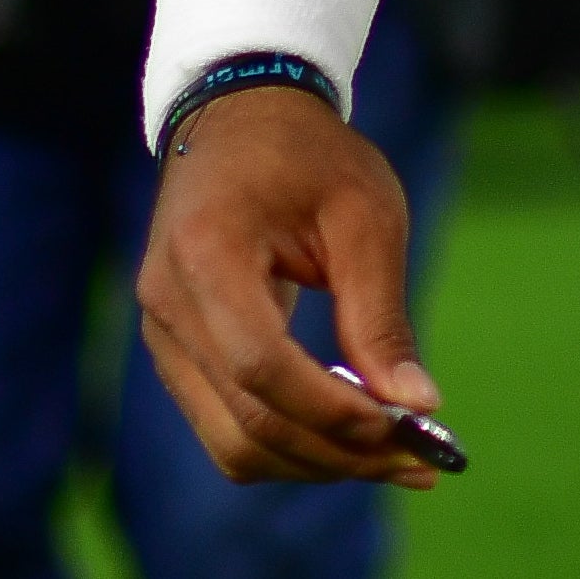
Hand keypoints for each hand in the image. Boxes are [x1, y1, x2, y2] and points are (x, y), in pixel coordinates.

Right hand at [136, 88, 447, 485]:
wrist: (238, 117)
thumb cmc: (308, 156)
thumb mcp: (364, 215)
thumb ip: (381, 315)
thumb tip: (417, 407)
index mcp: (207, 252)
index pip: (259, 364)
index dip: (330, 409)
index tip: (403, 428)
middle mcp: (167, 303)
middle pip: (245, 421)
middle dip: (335, 453)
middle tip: (418, 461)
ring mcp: (161, 333)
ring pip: (232, 441)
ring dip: (315, 462)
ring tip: (394, 454)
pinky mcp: (175, 352)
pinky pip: (226, 424)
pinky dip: (289, 442)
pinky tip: (350, 436)